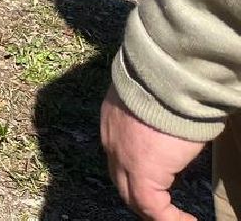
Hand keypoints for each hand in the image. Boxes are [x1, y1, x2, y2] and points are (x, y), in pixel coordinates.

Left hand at [100, 86, 203, 219]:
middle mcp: (112, 140)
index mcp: (113, 120)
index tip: (156, 180)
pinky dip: (168, 218)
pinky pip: (151, 207)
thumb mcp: (153, 96)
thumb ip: (155, 112)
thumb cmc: (166, 81)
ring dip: (152, 210)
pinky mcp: (142, 173)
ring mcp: (123, 158)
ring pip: (132, 195)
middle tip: (161, 208)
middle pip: (120, 178)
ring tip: (176, 218)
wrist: (164, 80)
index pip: (118, 153)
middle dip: (138, 195)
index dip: (132, 170)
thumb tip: (173, 118)